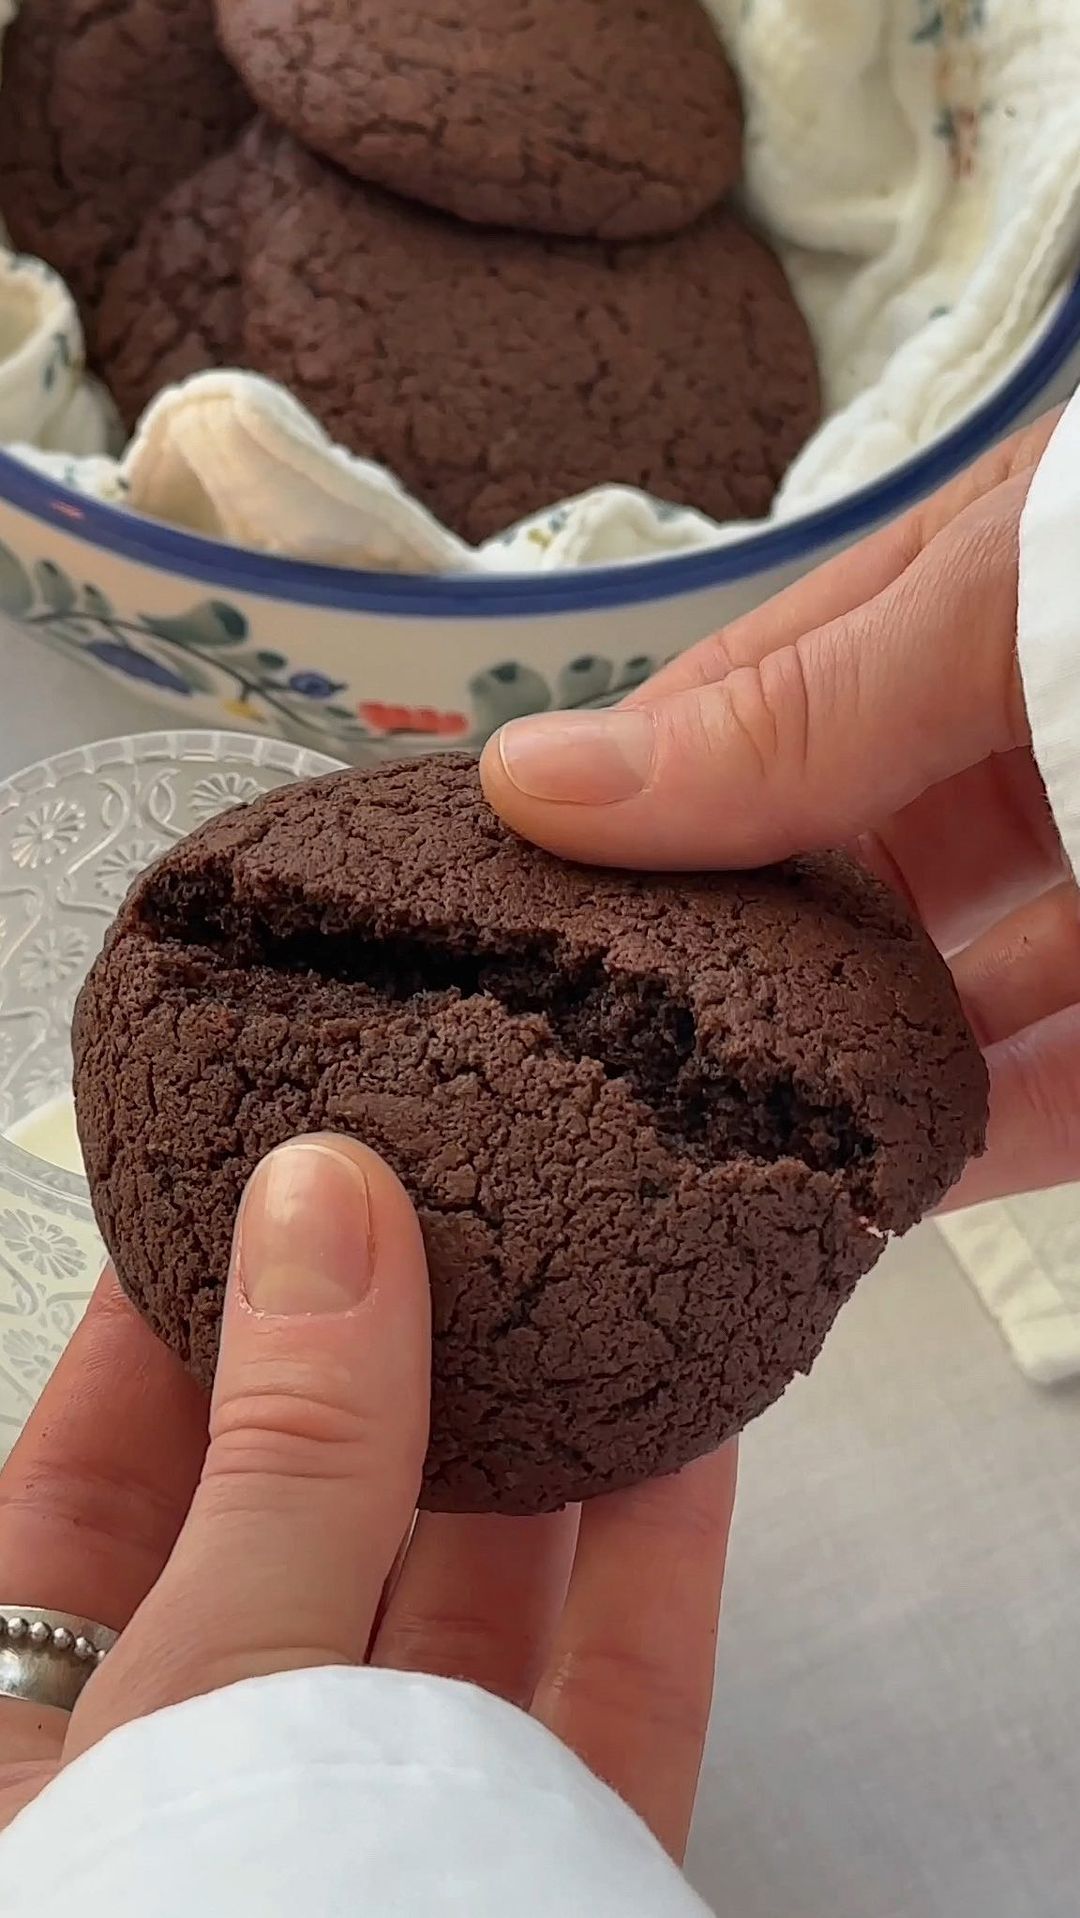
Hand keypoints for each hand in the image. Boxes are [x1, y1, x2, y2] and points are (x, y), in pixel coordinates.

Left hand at [0, 1135, 734, 1859]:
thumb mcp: (218, 1684)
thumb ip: (290, 1453)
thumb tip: (324, 1208)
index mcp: (50, 1755)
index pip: (88, 1493)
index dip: (163, 1329)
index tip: (243, 1187)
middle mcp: (215, 1792)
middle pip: (299, 1535)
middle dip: (377, 1368)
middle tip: (435, 1201)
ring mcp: (387, 1833)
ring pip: (466, 1612)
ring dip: (533, 1449)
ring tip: (576, 1279)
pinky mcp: (541, 1871)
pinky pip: (610, 1703)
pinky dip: (653, 1567)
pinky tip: (687, 1435)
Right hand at [481, 411, 1076, 1208]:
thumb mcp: (1001, 607)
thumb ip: (795, 710)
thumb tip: (534, 782)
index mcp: (956, 602)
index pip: (749, 701)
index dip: (629, 794)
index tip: (505, 902)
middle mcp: (1016, 738)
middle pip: (837, 871)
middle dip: (729, 959)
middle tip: (588, 1062)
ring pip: (945, 998)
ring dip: (842, 1077)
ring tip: (703, 1159)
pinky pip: (1063, 1088)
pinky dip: (976, 1140)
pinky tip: (875, 1195)